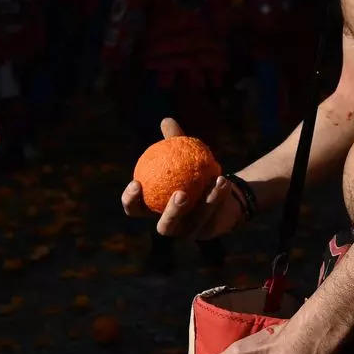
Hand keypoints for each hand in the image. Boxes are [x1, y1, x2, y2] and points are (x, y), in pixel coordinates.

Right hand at [120, 118, 244, 239]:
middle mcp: (170, 225)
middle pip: (166, 226)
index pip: (135, 209)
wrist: (218, 189)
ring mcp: (190, 232)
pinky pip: (214, 215)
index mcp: (154, 208)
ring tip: (213, 181)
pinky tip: (223, 180)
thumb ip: (174, 140)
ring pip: (197, 221)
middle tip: (180, 194)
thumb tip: (167, 120)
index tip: (136, 183)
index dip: (131, 201)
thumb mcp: (184, 154)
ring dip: (206, 202)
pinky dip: (218, 197)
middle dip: (172, 213)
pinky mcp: (208, 233)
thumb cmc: (193, 170)